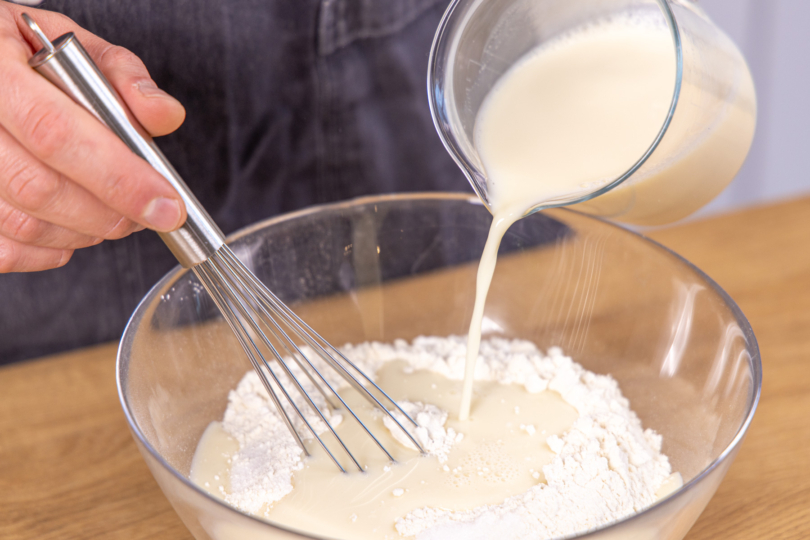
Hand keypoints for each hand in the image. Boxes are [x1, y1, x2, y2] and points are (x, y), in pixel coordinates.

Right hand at [0, 2, 187, 271]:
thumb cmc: (23, 55)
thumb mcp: (73, 45)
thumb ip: (124, 78)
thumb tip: (165, 115)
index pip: (56, 133)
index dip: (119, 177)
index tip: (167, 203)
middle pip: (38, 187)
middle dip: (109, 212)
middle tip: (149, 214)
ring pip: (21, 223)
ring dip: (84, 233)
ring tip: (115, 216)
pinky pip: (1, 250)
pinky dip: (48, 252)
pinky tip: (73, 230)